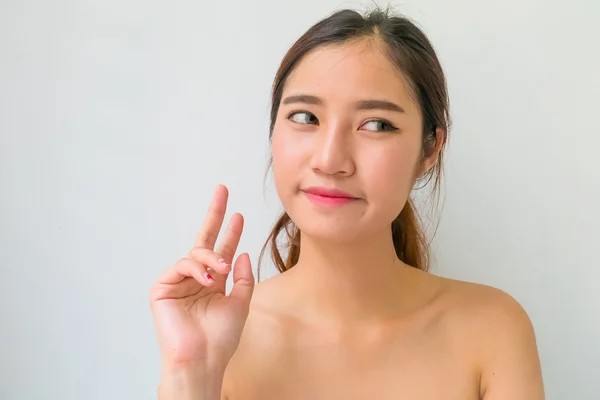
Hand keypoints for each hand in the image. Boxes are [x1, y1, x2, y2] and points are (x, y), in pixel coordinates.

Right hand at [150, 184, 254, 372]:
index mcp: (213, 282)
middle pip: (204, 240)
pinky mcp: (162, 288)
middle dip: (214, 215)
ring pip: (195, 254)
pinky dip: (196, 269)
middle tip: (222, 190)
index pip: (222, 251)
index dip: (230, 232)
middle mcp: (196, 279)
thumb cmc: (220, 337)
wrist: (203, 359)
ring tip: (223, 269)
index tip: (238, 214)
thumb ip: (243, 278)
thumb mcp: (240, 303)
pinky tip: (208, 279)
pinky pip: (180, 266)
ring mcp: (178, 282)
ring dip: (212, 257)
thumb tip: (241, 252)